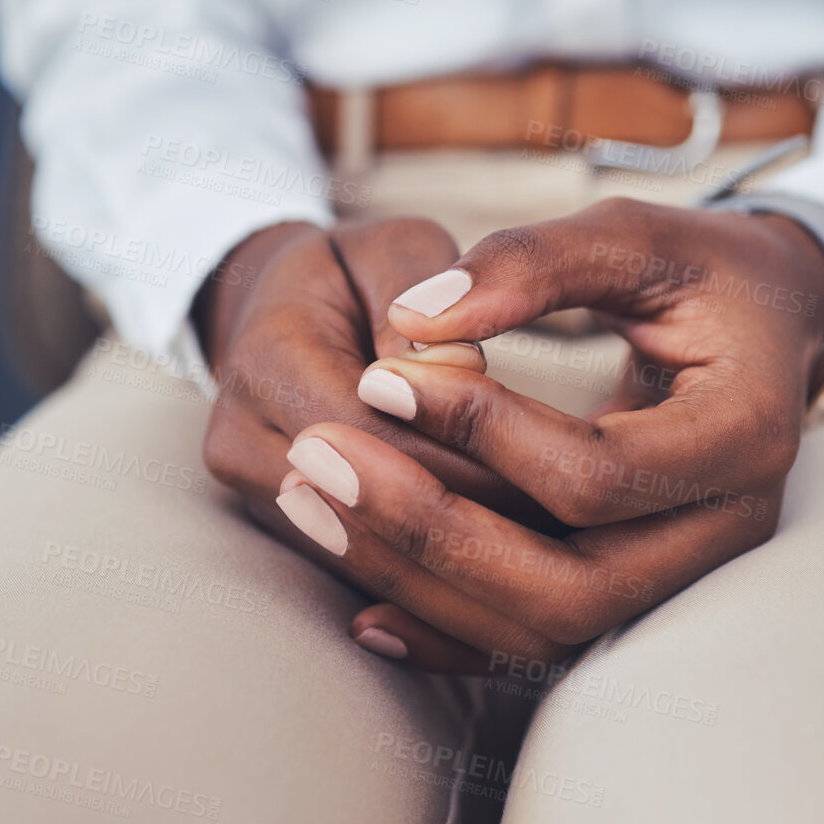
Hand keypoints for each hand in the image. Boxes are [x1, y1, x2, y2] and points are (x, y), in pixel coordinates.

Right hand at [197, 217, 542, 556]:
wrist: (283, 315)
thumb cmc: (357, 270)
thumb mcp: (394, 249)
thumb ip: (426, 292)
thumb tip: (461, 366)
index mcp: (267, 355)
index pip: (375, 427)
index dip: (466, 444)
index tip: (563, 451)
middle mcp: (244, 441)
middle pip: (374, 503)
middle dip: (477, 511)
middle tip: (580, 518)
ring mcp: (262, 498)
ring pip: (375, 554)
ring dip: (466, 559)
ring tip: (565, 547)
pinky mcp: (291, 535)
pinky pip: (375, 574)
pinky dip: (446, 575)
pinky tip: (529, 568)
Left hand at [275, 196, 823, 671]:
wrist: (764, 325)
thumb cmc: (704, 270)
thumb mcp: (638, 235)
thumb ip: (534, 261)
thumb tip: (413, 319)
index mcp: (743, 435)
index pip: (600, 473)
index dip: (480, 431)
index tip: (381, 375)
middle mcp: (725, 528)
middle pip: (572, 588)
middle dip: (431, 532)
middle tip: (318, 463)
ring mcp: (683, 574)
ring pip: (545, 629)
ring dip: (421, 581)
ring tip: (316, 508)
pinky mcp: (638, 589)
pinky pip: (539, 645)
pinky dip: (449, 636)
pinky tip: (364, 609)